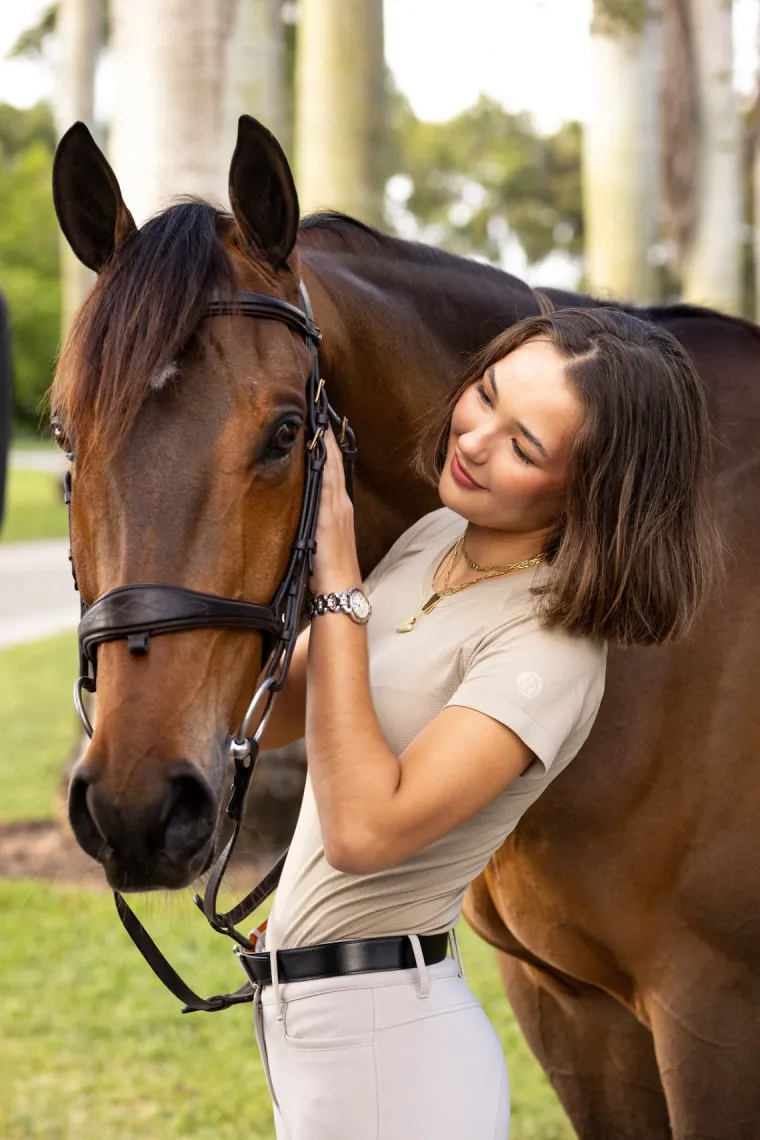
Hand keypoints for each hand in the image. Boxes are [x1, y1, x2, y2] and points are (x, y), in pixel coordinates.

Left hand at [310, 426, 360, 595]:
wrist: (340, 588)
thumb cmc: (329, 569)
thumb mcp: (320, 538)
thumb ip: (314, 519)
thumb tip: (301, 506)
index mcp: (338, 506)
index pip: (332, 467)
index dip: (326, 443)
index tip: (317, 420)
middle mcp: (340, 502)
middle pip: (333, 460)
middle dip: (325, 434)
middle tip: (316, 406)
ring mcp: (337, 507)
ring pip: (330, 466)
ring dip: (324, 441)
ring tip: (316, 416)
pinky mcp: (329, 515)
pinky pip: (325, 480)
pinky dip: (323, 461)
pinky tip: (316, 447)